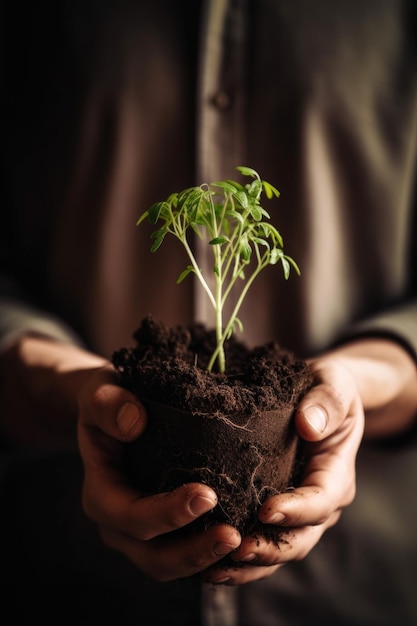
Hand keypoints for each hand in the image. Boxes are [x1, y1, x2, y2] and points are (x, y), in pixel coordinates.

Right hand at [0, 335, 241, 580]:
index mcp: (100, 493)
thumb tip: (134, 423)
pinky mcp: (163, 535)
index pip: (130, 516)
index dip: (167, 513)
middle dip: (193, 552)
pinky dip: (212, 560)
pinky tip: (244, 548)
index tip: (207, 495)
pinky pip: (187, 558)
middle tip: (234, 535)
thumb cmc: (109, 398)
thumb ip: (109, 403)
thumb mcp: (100, 390)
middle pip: (153, 557)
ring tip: (244, 543)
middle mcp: (117, 524)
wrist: (112, 412)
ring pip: (172, 566)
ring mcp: (139, 535)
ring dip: (207, 561)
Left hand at [201, 337, 416, 585]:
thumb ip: (326, 400)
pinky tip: (208, 563)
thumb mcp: (334, 383)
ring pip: (278, 550)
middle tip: (236, 548)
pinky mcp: (273, 512)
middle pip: (299, 538)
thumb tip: (309, 425)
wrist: (320, 397)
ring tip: (215, 568)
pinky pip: (260, 542)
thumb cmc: (327, 388)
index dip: (296, 510)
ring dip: (250, 563)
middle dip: (269, 549)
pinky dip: (238, 558)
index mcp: (335, 473)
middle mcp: (319, 501)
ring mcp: (297, 511)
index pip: (321, 500)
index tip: (267, 510)